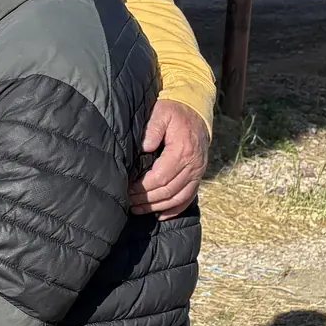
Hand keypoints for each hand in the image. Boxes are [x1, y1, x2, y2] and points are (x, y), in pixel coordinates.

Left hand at [132, 99, 208, 217]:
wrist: (195, 110)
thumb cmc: (174, 112)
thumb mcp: (161, 113)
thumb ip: (152, 129)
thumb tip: (144, 147)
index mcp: (183, 151)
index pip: (161, 177)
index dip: (143, 187)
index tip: (127, 189)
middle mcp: (193, 165)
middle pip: (169, 190)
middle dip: (147, 199)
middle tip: (128, 202)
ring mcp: (198, 172)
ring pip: (178, 197)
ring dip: (157, 207)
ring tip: (138, 209)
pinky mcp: (198, 176)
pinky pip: (188, 197)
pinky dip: (175, 209)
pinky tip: (161, 215)